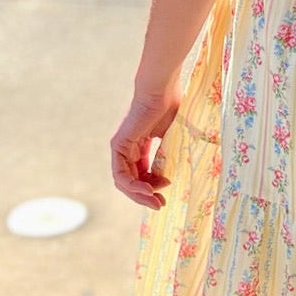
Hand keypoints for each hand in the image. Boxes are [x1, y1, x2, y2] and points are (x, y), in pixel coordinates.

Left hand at [111, 79, 181, 209]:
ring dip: (139, 195)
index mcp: (139, 147)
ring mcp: (121, 148)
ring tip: (155, 201)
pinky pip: (121, 174)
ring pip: (124, 182)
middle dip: (146, 196)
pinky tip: (147, 189)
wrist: (162, 91)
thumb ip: (170, 156)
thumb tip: (177, 174)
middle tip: (160, 205)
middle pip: (131, 182)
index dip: (152, 188)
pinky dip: (133, 185)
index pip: (140, 175)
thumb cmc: (171, 107)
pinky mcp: (118, 146)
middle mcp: (127, 149)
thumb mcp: (172, 139)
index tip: (166, 193)